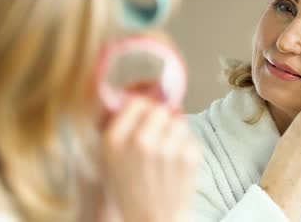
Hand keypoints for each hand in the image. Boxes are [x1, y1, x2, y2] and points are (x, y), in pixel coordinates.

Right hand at [99, 98, 200, 221]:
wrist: (151, 221)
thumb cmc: (131, 190)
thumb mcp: (111, 157)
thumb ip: (121, 124)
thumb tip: (146, 91)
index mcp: (114, 140)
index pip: (137, 102)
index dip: (144, 108)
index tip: (146, 117)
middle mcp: (139, 141)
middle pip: (159, 108)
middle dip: (160, 119)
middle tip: (157, 139)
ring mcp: (166, 148)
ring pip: (178, 120)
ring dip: (174, 132)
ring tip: (166, 155)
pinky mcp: (189, 156)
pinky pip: (190, 136)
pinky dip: (186, 146)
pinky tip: (175, 164)